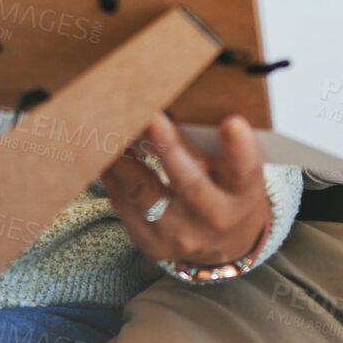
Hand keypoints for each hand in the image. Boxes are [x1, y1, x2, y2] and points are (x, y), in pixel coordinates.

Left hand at [100, 112, 269, 266]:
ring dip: (121, 158)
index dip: (239, 149)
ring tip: (105, 125)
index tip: (232, 122)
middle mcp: (213, 219)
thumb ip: (215, 145)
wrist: (224, 245)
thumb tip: (173, 97)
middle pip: (189, 184)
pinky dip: (111, 174)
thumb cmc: (228, 190)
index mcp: (242, 195)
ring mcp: (178, 235)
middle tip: (152, 116)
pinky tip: (99, 150)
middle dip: (168, 149)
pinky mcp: (149, 241)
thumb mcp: (235, 171)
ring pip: (142, 192)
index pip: (244, 171)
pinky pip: (123, 203)